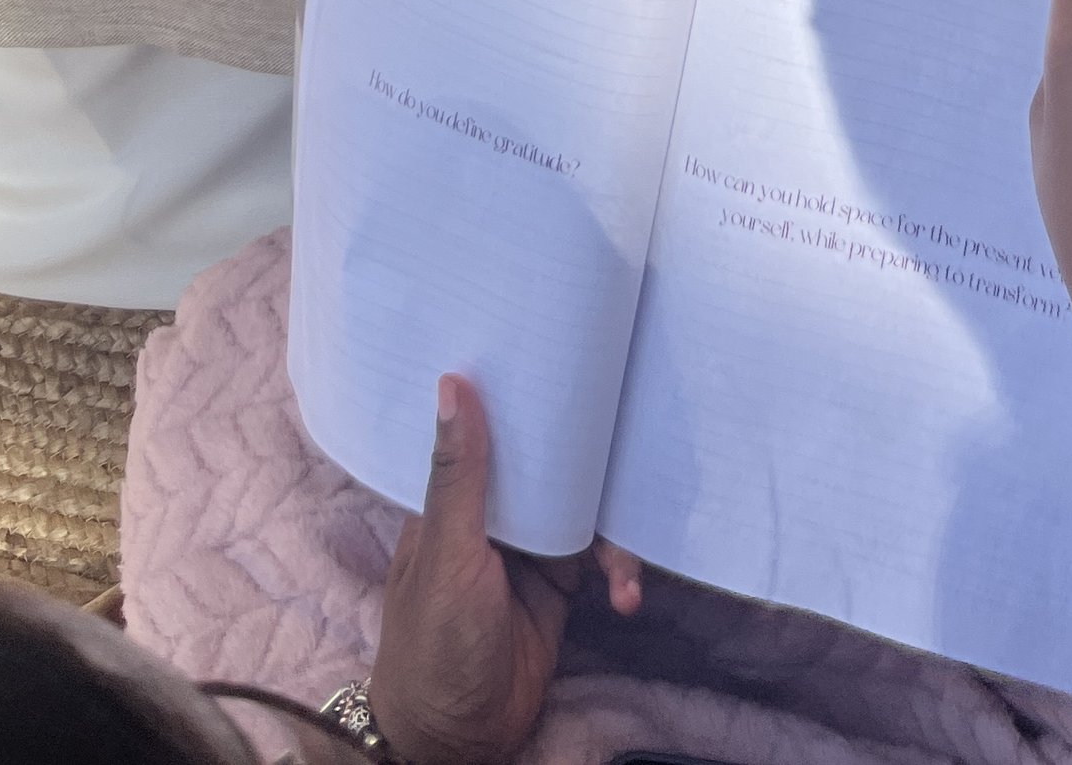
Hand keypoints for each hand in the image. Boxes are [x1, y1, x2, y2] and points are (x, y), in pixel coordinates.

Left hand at [368, 374, 642, 764]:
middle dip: (595, 458)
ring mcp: (530, 546)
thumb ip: (459, 475)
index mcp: (453, 495)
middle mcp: (494, 511)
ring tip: (623, 571)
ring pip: (586, 505)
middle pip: (552, 461)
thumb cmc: (435, 643)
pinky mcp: (560, 582)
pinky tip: (625, 597)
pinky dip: (618, 571)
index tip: (572, 346)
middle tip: (636, 443)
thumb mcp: (448, 555)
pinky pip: (600, 554)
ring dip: (615, 532)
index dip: (526, 390)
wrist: (457, 740)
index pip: (492, 425)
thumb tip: (453, 381)